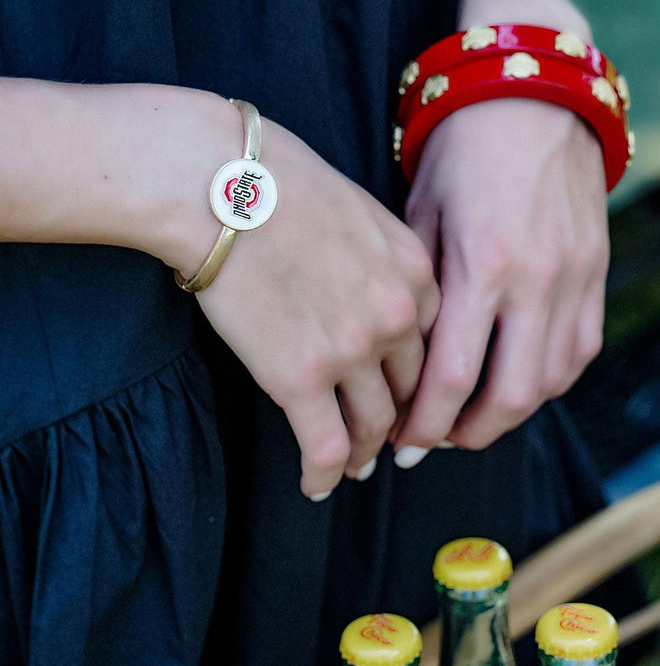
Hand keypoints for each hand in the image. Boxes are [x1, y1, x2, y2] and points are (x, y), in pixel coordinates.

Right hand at [194, 119, 440, 498]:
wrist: (220, 185)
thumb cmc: (277, 181)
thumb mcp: (359, 208)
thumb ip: (383, 256)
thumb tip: (374, 285)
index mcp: (416, 272)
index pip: (433, 343)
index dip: (420, 376)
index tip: (407, 393)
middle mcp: (397, 316)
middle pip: (411, 389)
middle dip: (402, 419)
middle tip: (390, 438)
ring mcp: (352, 351)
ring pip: (373, 424)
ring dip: (366, 452)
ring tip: (356, 465)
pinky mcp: (300, 378)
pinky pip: (326, 447)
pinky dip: (326, 475)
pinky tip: (317, 485)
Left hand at [393, 98, 608, 455]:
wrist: (531, 94)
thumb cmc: (461, 150)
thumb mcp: (420, 212)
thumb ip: (419, 287)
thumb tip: (404, 358)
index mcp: (482, 265)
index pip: (452, 377)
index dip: (423, 423)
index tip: (400, 443)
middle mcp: (537, 281)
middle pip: (508, 397)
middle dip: (465, 434)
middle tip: (431, 441)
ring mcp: (576, 278)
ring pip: (550, 382)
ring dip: (508, 415)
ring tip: (469, 418)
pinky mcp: (597, 272)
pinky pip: (579, 351)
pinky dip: (546, 380)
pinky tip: (514, 381)